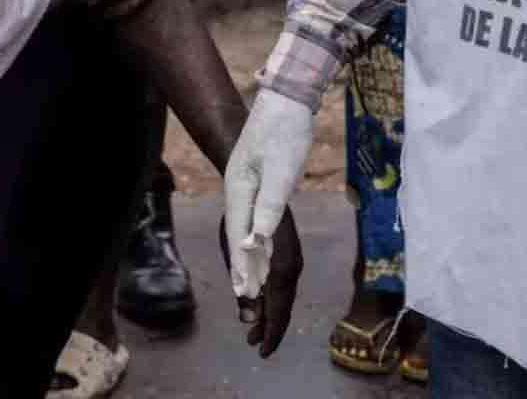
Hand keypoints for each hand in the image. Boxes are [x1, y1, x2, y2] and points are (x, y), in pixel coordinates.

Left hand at [219, 208, 302, 356]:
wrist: (258, 175)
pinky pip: (281, 283)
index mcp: (283, 266)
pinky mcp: (287, 251)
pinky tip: (261, 303)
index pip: (279, 308)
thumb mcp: (234, 250)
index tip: (262, 352)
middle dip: (270, 327)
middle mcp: (292, 264)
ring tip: (254, 332)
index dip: (271, 331)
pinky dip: (271, 298)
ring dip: (269, 314)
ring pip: (283, 295)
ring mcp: (292, 257)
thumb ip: (242, 285)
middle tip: (255, 347)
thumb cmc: (242, 210)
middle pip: (283, 305)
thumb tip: (247, 319)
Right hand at [223, 89, 313, 298]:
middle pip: (240, 233)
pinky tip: (264, 248)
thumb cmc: (285, 131)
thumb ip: (268, 206)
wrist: (287, 98)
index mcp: (238, 187)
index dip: (243, 263)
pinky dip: (260, 237)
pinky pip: (256, 216)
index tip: (245, 290)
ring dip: (252, 255)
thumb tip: (258, 241)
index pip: (239, 233)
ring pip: (247, 226)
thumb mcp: (280, 169)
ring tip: (256, 281)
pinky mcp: (259, 179)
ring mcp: (247, 184)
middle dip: (244, 265)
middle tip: (248, 296)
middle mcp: (238, 188)